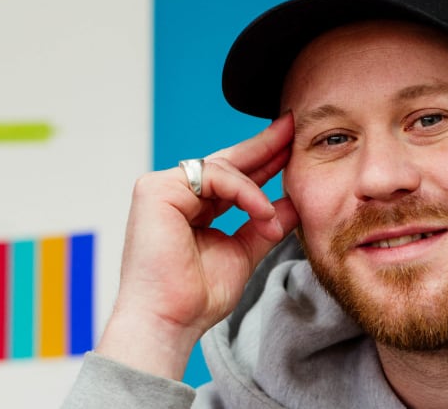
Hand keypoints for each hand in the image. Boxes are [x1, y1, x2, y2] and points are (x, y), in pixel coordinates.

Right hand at [96, 113, 298, 379]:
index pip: (233, 175)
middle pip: (227, 161)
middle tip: (291, 125)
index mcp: (193, 207)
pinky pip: (214, 177)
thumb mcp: (243, 252)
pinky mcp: (156, 189)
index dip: (264, 160)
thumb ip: (265, 225)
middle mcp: (176, 193)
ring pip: (224, 168)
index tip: (291, 146)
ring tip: (270, 218)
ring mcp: (163, 188)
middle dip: (264, 146)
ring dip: (256, 191)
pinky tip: (261, 212)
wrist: (171, 322)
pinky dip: (244, 192)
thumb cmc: (197, 297)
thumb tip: (292, 202)